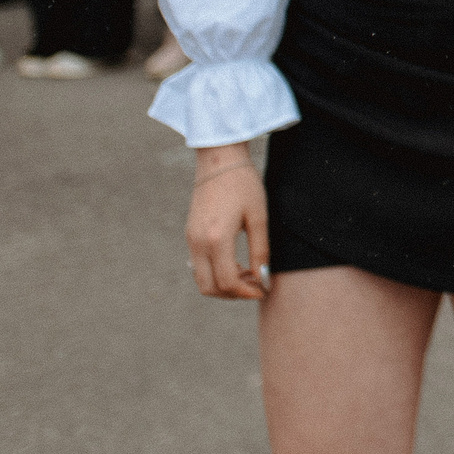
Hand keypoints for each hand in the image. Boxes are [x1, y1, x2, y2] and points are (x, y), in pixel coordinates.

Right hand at [185, 145, 269, 299]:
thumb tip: (264, 277)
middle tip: (256, 285)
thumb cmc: (244, 184)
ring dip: (224, 284)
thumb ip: (261, 250)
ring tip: (249, 274)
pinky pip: (199, 265)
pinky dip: (216, 272)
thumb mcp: (259, 217)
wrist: (219, 160)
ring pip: (202, 280)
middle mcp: (198, 243)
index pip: (228, 282)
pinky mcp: (189, 235)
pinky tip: (236, 264)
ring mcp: (190, 240)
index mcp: (216, 239)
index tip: (264, 290)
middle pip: (209, 288)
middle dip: (233, 294)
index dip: (247, 292)